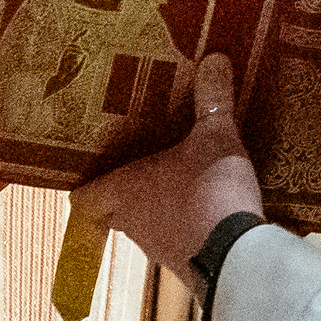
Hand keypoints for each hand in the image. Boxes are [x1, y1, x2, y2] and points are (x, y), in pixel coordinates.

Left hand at [72, 53, 262, 287]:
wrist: (238, 257)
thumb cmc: (210, 190)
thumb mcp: (215, 136)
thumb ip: (213, 99)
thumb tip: (214, 58)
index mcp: (124, 191)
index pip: (83, 197)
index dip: (84, 183)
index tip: (92, 167)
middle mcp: (131, 222)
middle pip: (114, 206)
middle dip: (127, 187)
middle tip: (143, 160)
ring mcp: (158, 246)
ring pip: (146, 221)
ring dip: (159, 204)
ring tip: (178, 177)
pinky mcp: (186, 261)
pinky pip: (177, 235)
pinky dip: (186, 220)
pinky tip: (208, 204)